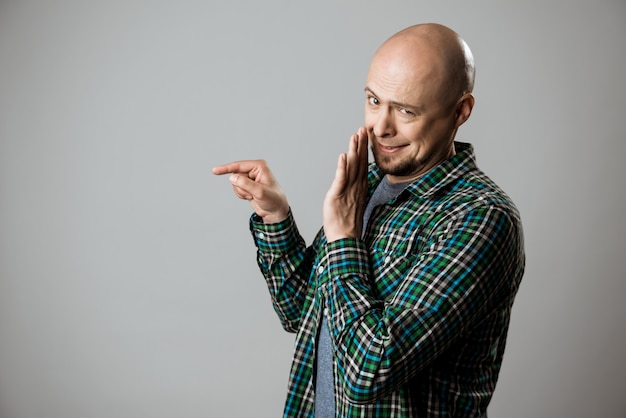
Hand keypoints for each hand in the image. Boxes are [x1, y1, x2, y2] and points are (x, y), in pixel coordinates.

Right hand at [212, 160, 289, 223]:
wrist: (275, 211)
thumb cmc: (273, 200)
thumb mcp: (260, 192)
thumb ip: (245, 184)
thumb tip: (232, 177)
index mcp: (259, 166)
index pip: (239, 166)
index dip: (226, 168)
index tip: (214, 170)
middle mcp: (254, 170)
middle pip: (235, 175)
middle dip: (240, 187)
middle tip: (251, 194)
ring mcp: (250, 178)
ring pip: (235, 183)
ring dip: (241, 192)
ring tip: (252, 196)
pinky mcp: (247, 185)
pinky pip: (236, 188)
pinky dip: (241, 195)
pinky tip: (251, 197)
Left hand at [323, 127, 368, 241]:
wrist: (345, 238)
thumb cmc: (347, 223)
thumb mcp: (353, 202)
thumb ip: (354, 188)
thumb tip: (353, 179)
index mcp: (360, 187)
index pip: (363, 164)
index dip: (364, 149)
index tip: (366, 136)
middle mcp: (357, 187)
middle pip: (360, 162)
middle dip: (361, 145)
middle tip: (363, 129)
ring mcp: (348, 191)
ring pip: (352, 167)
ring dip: (354, 151)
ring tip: (355, 136)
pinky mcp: (338, 196)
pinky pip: (341, 180)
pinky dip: (342, 168)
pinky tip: (343, 156)